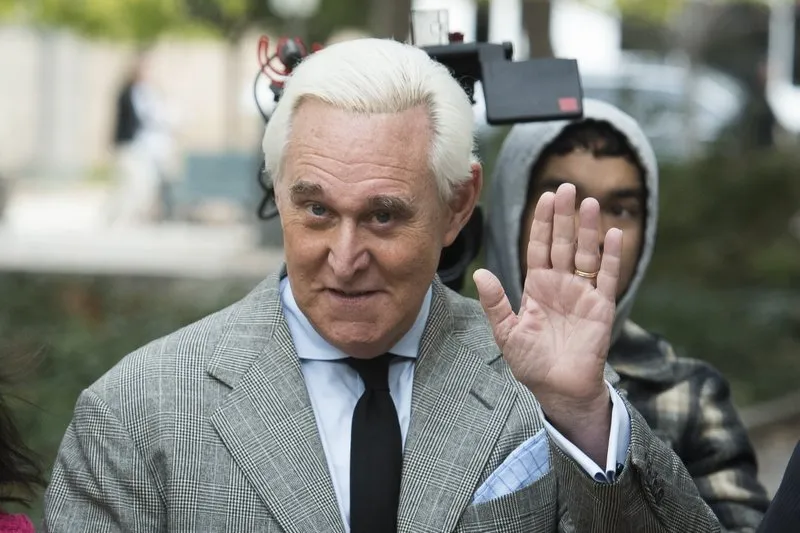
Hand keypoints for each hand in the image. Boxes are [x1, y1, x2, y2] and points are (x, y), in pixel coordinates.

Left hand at [474, 184, 621, 457]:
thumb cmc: (532, 364)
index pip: (538, 247)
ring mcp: (583, 294)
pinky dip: (612, 257)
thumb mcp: (507, 333)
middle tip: (567, 187)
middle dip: (564, 216)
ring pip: (585, 254)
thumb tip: (480, 273)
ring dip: (588, 229)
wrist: (559, 390)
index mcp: (537, 287)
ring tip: (589, 203)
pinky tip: (613, 234)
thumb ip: (495, 303)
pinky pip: (609, 277)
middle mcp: (560, 285)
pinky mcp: (601, 307)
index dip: (542, 223)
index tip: (545, 197)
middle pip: (562, 243)